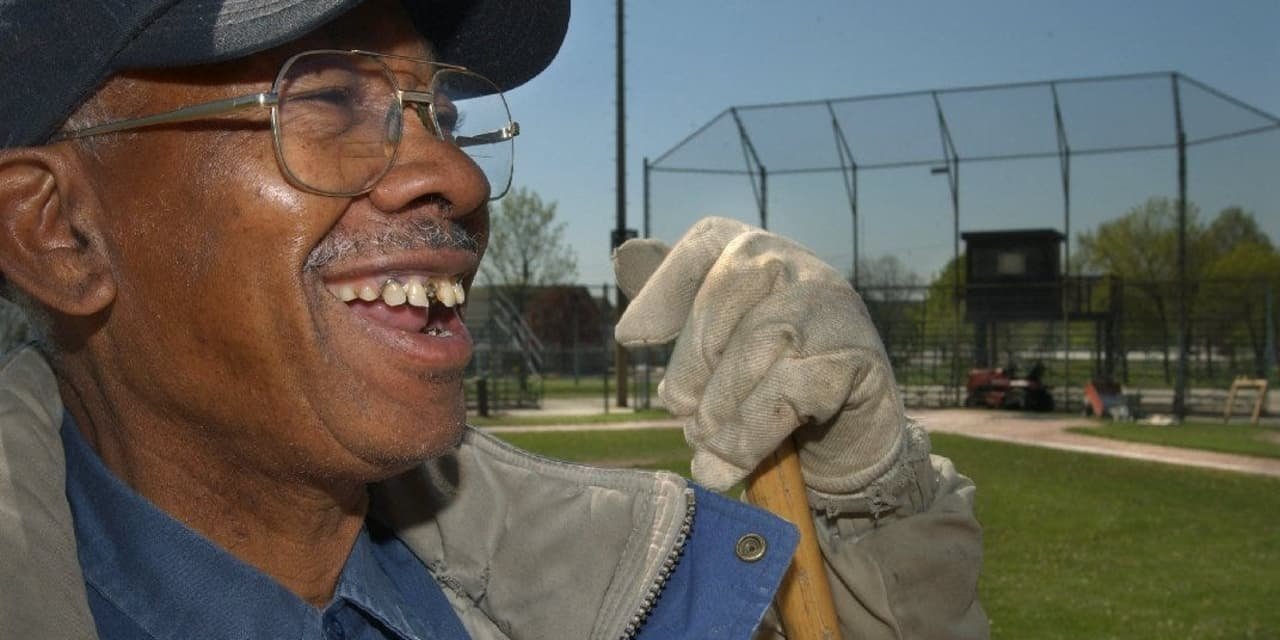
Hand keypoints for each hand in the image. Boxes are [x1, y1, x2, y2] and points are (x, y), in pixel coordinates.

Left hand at [614, 217, 906, 493]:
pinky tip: (734, 460)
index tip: (630, 337)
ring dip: (722, 408)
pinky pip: (792, 389)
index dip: (662, 287)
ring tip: (706, 449)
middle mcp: (800, 268)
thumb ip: (680, 307)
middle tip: (681, 415)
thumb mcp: (720, 349)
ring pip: (760, 342)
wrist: (844, 445)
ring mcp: (834, 309)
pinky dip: (752, 432)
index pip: (706, 244)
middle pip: (728, 292)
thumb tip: (625, 256)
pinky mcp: (857, 358)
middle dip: (693, 361)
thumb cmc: (767, 389)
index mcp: (759, 255)